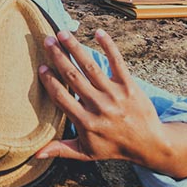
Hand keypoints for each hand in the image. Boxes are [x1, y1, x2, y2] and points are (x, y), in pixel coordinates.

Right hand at [35, 29, 186, 178]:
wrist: (150, 144)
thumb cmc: (114, 147)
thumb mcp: (87, 153)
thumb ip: (61, 150)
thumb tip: (36, 154)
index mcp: (86, 122)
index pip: (62, 98)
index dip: (50, 82)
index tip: (41, 67)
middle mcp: (99, 106)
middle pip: (74, 77)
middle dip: (59, 57)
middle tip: (47, 40)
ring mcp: (115, 95)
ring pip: (91, 67)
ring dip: (76, 48)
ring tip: (63, 33)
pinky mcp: (129, 85)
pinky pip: (117, 62)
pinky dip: (109, 46)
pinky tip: (98, 32)